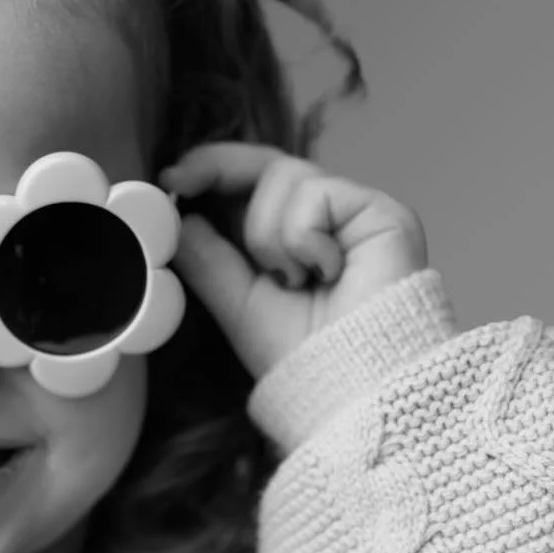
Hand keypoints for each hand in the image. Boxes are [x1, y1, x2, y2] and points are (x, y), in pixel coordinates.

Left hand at [159, 143, 428, 381]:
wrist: (351, 388)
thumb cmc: (305, 360)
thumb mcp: (238, 305)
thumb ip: (209, 260)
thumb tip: (179, 219)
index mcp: (300, 239)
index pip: (257, 184)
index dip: (215, 169)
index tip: (172, 178)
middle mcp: (332, 220)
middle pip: (269, 165)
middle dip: (220, 170)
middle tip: (180, 180)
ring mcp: (357, 213)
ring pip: (284, 177)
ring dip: (268, 235)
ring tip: (293, 280)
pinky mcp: (381, 212)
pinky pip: (315, 194)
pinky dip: (301, 238)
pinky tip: (324, 274)